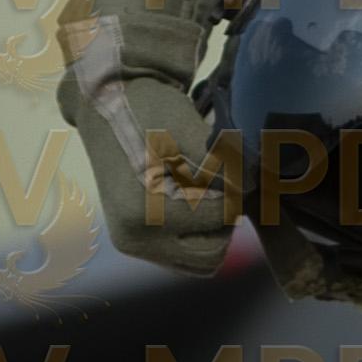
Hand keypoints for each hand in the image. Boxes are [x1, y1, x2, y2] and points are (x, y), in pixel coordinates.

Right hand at [55, 19, 231, 273]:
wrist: (109, 101)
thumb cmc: (151, 112)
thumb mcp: (194, 134)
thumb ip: (227, 167)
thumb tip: (253, 189)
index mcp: (146, 214)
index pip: (222, 218)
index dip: (235, 192)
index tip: (229, 169)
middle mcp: (134, 238)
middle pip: (211, 254)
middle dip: (223, 219)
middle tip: (217, 185)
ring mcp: (131, 242)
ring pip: (198, 259)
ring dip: (210, 229)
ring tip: (202, 192)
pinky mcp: (132, 239)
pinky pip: (181, 252)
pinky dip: (194, 232)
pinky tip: (189, 200)